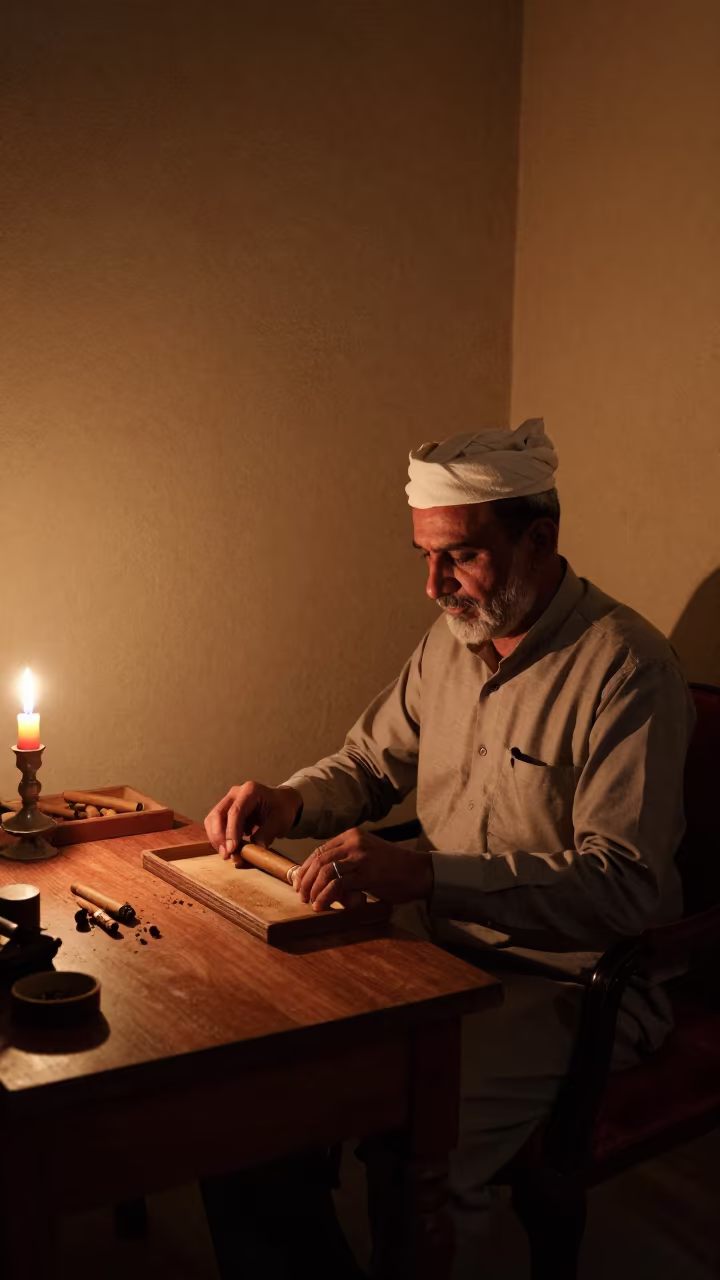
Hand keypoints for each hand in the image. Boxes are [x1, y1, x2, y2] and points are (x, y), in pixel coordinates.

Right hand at [204, 783, 301, 858]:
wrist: (283, 804)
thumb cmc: (282, 810)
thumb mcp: (278, 822)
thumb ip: (264, 836)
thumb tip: (249, 854)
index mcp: (250, 791)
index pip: (235, 812)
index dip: (231, 832)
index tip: (232, 850)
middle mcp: (235, 793)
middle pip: (217, 814)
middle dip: (219, 837)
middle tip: (226, 855)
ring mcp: (228, 801)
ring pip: (212, 820)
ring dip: (216, 839)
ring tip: (226, 854)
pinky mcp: (225, 811)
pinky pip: (215, 825)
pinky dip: (219, 838)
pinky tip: (229, 848)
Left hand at [293, 828, 433, 911]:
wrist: (419, 872)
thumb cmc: (394, 867)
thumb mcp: (367, 854)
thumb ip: (347, 859)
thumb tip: (324, 876)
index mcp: (352, 835)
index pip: (320, 851)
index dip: (306, 868)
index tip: (300, 883)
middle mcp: (354, 843)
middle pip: (319, 861)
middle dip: (307, 880)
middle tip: (302, 895)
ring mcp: (361, 857)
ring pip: (326, 872)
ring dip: (314, 890)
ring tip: (312, 903)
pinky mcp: (367, 874)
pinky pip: (338, 884)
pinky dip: (326, 896)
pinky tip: (323, 905)